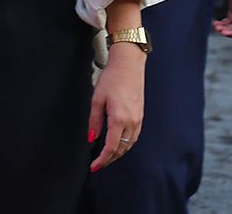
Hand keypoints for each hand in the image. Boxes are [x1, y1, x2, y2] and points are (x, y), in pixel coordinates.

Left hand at [88, 43, 145, 171]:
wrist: (128, 64)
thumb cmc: (112, 78)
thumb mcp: (97, 99)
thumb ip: (94, 121)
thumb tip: (91, 138)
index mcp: (119, 119)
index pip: (111, 148)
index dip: (102, 160)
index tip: (94, 166)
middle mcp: (131, 122)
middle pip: (121, 149)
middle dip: (109, 160)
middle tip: (98, 164)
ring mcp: (138, 119)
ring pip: (129, 145)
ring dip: (118, 154)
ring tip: (106, 157)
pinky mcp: (140, 115)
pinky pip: (134, 137)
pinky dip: (126, 144)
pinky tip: (118, 144)